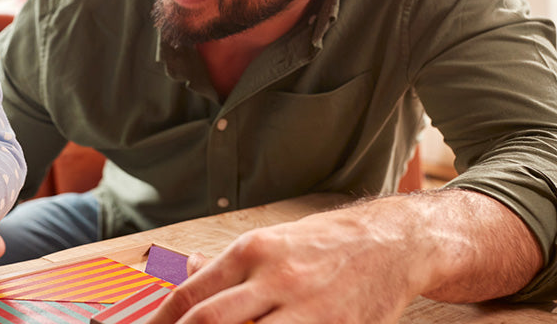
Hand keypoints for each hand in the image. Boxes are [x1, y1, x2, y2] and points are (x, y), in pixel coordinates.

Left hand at [147, 191, 540, 323]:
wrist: (394, 242)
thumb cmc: (328, 243)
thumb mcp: (273, 241)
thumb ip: (229, 263)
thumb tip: (186, 268)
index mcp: (252, 250)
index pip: (192, 294)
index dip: (162, 323)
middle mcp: (273, 276)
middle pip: (208, 321)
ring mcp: (305, 306)